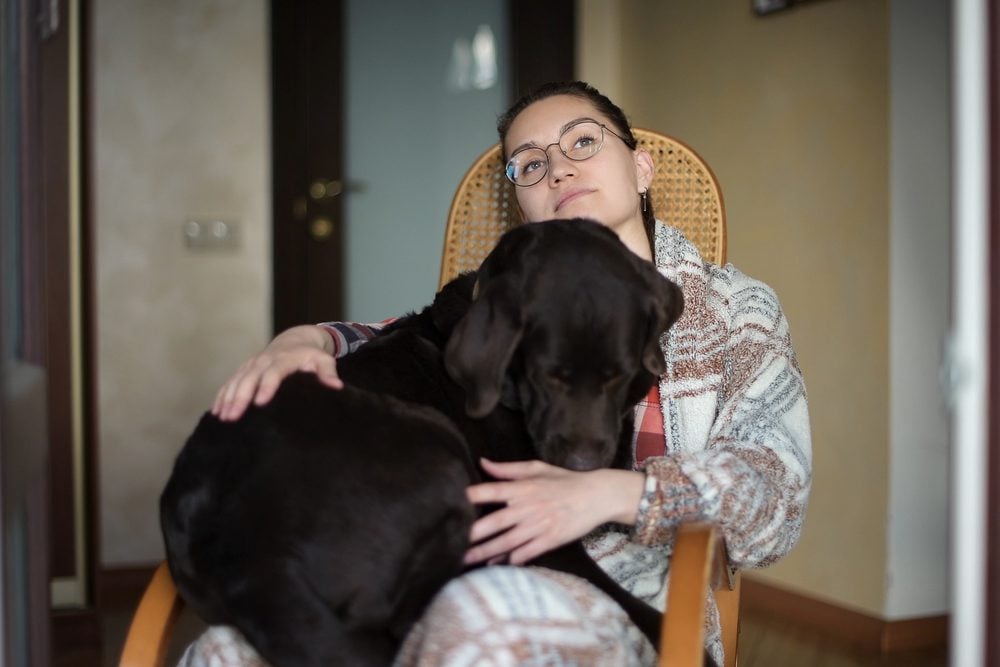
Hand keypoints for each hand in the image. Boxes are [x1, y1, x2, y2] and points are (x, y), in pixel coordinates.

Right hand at [211, 325, 341, 420]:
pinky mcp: (244, 368)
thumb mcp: (323, 360)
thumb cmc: (311, 355)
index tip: (260, 403)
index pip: (274, 373)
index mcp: (284, 359)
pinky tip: (217, 411)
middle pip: (249, 378)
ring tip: (223, 417)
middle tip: (233, 416)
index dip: (266, 386)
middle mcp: (264, 360)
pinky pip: (230, 381)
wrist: (296, 339)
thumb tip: (336, 386)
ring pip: (236, 380)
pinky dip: (222, 395)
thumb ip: (328, 372)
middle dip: (240, 397)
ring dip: (228, 398)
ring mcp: (252, 364)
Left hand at [463, 458, 644, 565]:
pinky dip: (511, 560)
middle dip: (472, 534)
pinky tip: (495, 565)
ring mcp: (539, 525)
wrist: (597, 496)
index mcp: (523, 487)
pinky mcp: (550, 540)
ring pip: (507, 542)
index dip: (470, 497)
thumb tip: (482, 462)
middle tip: (449, 541)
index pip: (491, 491)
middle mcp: (528, 507)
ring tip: (465, 559)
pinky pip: (526, 553)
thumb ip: (508, 469)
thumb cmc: (565, 480)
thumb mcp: (537, 468)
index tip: (450, 503)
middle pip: (494, 522)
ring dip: (485, 552)